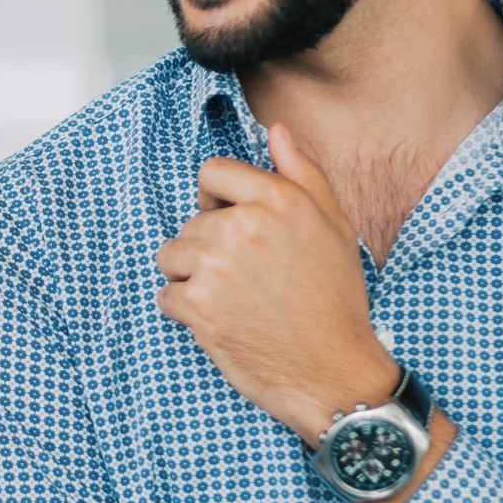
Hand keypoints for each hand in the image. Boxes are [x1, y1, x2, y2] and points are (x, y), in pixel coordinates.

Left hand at [155, 126, 395, 443]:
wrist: (333, 371)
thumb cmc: (335, 300)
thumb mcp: (334, 227)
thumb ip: (303, 173)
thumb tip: (276, 131)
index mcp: (279, 199)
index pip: (212, 173)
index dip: (218, 201)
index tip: (236, 228)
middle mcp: (244, 225)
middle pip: (192, 221)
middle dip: (209, 248)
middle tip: (249, 280)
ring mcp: (216, 264)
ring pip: (172, 256)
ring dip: (193, 278)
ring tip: (235, 301)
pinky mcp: (196, 304)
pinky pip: (166, 295)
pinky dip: (186, 312)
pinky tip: (224, 322)